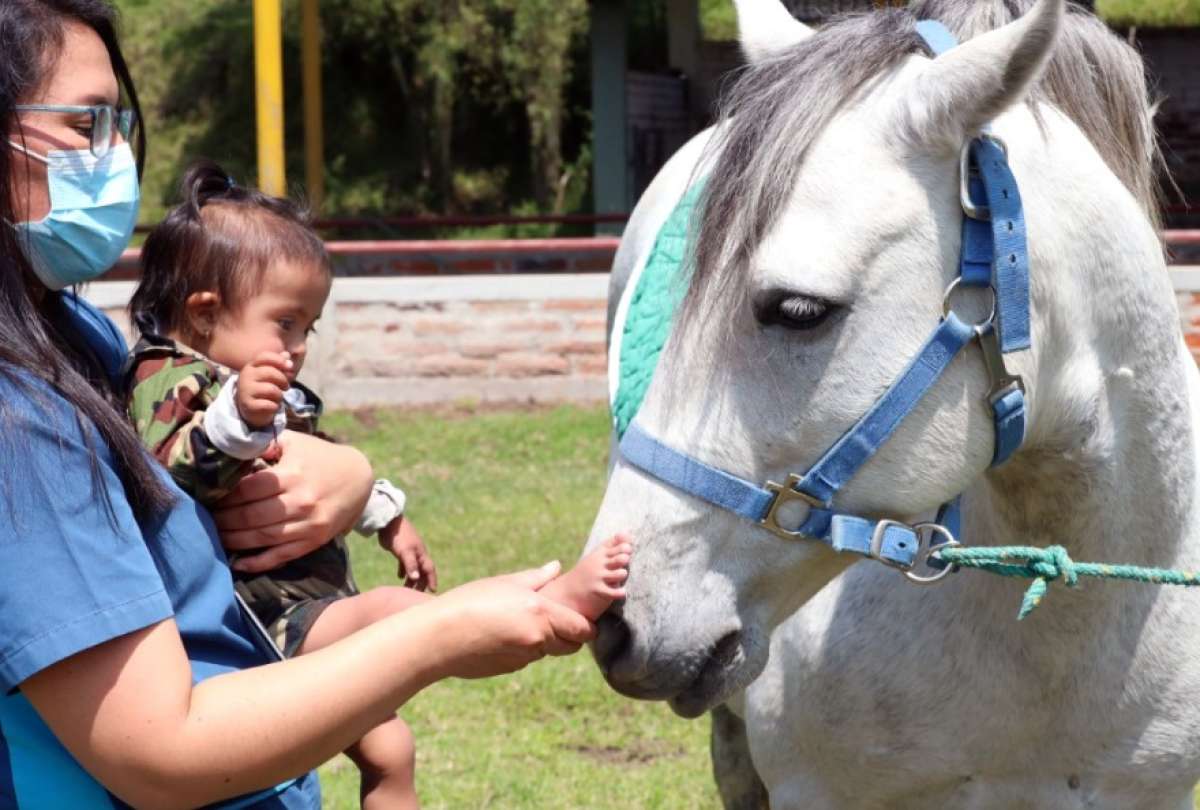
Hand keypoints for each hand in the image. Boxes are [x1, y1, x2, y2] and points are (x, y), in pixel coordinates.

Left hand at [212, 432, 372, 572]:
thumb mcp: (294, 441)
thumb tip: (230, 451)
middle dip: (222, 519)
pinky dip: (257, 562)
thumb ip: (264, 444)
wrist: (359, 478)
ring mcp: (308, 524)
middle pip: (250, 515)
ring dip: (233, 539)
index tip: (207, 497)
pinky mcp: (313, 540)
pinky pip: (281, 556)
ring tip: (214, 536)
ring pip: (261, 537)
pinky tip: (237, 562)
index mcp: (292, 474)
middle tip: (205, 518)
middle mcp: (300, 501)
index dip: (223, 496)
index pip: (246, 489)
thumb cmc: (320, 457)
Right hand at [236, 351, 292, 428]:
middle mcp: (246, 375)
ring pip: (271, 389)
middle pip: (271, 373)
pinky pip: (269, 404)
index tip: (289, 367)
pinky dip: (275, 406)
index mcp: (252, 365)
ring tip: (277, 397)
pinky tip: (272, 406)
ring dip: (279, 395)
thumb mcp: (272, 374)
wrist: (250, 407)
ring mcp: (245, 390)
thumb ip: (280, 364)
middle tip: (286, 387)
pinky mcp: (248, 404)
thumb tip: (287, 355)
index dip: (279, 360)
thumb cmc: (264, 387)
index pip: (265, 357)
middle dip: (283, 380)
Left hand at [379, 517, 437, 591]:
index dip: (432, 580)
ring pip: (414, 568)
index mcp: (421, 554)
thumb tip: (416, 578)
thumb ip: (410, 565)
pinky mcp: (401, 551)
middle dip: (422, 583)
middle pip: (422, 571)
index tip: (433, 591)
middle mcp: (418, 554)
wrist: (388, 522)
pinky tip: (400, 577)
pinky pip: (405, 563)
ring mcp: (409, 552)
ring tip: (407, 589)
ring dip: (412, 578)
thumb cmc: (398, 536)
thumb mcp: (405, 551)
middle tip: (417, 595)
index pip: (429, 569)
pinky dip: (404, 571)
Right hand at [427, 562, 594, 679]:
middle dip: (569, 635)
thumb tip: (556, 566)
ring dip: (543, 640)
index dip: (586, 625)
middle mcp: (538, 639)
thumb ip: (536, 577)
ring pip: (547, 651)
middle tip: (555, 619)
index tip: (581, 617)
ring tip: (519, 622)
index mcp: (541, 613)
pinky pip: (525, 658)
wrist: (438, 638)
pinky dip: (522, 648)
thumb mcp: (504, 582)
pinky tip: (501, 635)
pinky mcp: (509, 669)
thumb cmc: (469, 602)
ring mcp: (523, 658)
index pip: (582, 629)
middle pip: (571, 646)